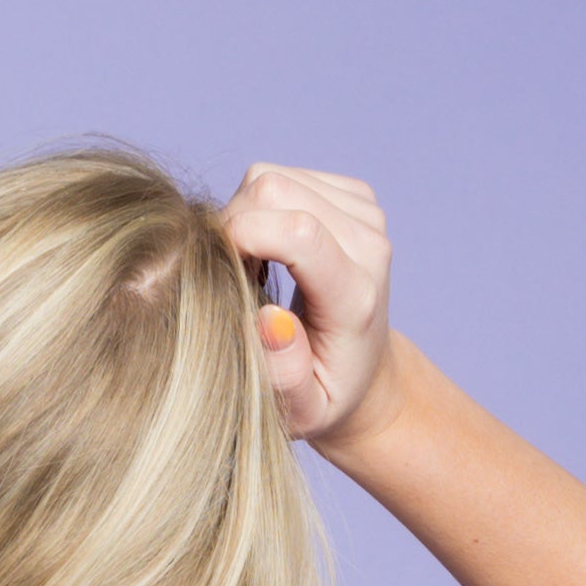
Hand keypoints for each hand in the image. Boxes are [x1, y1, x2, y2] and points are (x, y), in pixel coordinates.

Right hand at [219, 165, 396, 457]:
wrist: (364, 372)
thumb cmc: (324, 393)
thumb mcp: (303, 409)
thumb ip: (285, 374)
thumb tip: (268, 318)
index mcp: (355, 297)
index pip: (298, 233)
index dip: (241, 235)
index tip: (216, 269)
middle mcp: (369, 244)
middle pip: (274, 191)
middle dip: (232, 224)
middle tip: (230, 274)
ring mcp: (366, 213)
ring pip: (272, 177)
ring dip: (244, 215)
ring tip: (250, 266)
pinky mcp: (355, 196)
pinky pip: (283, 176)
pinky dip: (260, 207)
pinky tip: (269, 247)